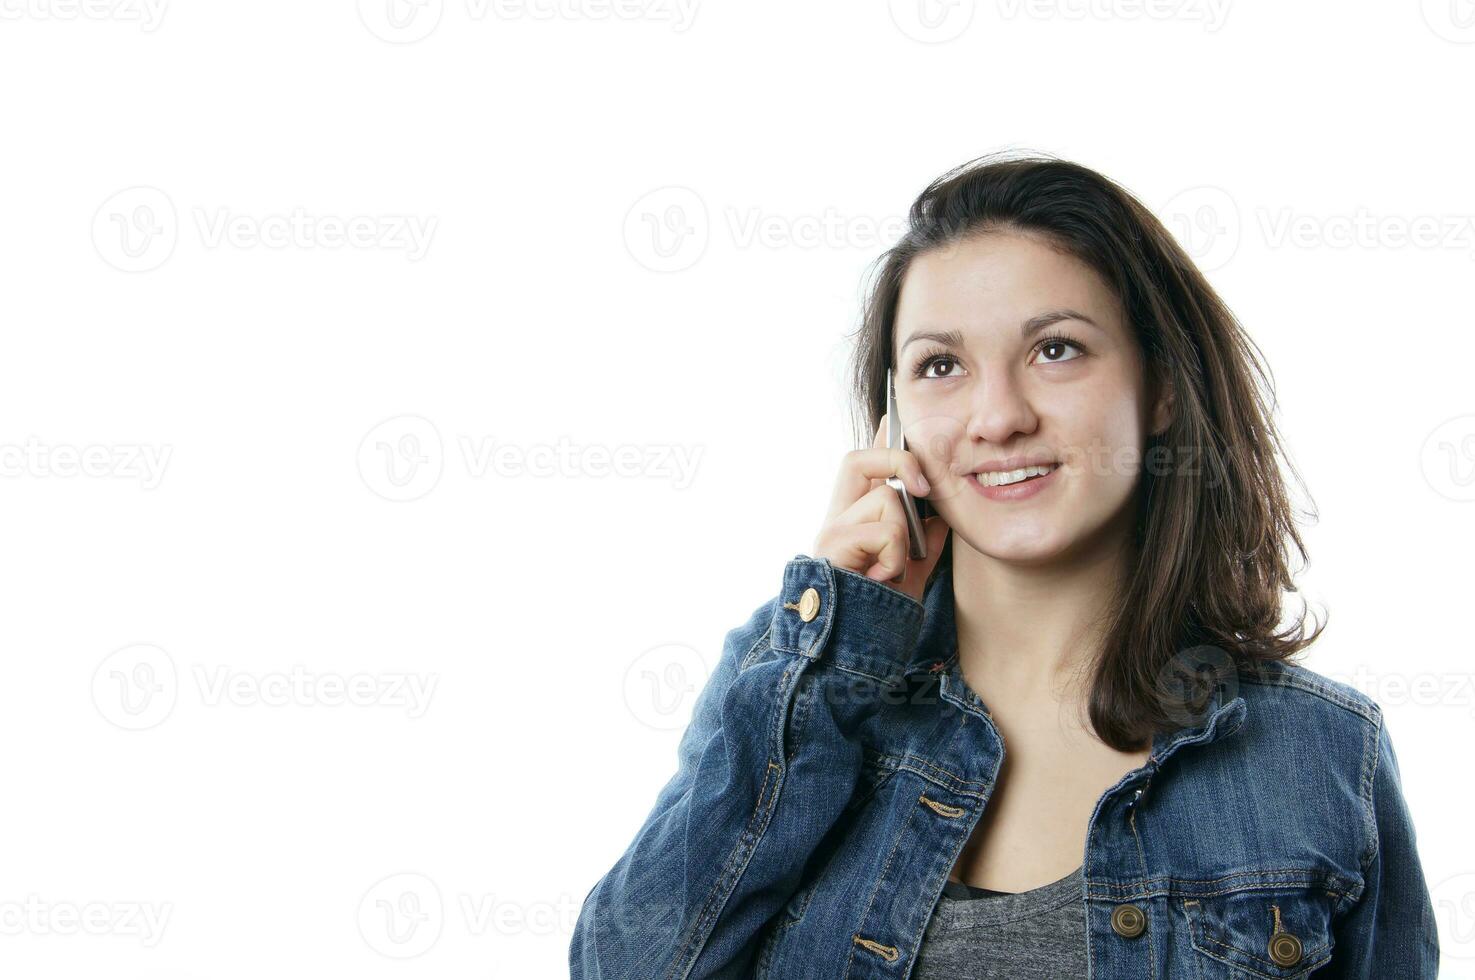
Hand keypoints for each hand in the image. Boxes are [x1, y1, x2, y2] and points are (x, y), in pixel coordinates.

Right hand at [811, 415, 950, 603]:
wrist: (853, 651)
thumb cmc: (877, 615)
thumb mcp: (911, 572)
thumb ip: (923, 542)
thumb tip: (941, 516)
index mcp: (851, 522)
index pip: (863, 467)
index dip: (880, 441)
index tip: (893, 417)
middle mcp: (835, 520)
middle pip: (858, 459)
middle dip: (896, 459)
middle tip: (924, 488)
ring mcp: (831, 530)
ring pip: (886, 499)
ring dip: (904, 539)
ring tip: (892, 573)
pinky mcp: (833, 544)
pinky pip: (886, 531)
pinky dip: (896, 558)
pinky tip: (884, 581)